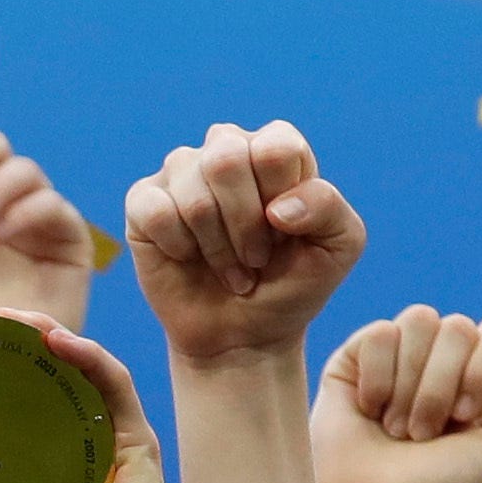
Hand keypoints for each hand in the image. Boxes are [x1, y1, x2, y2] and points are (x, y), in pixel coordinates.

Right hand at [126, 121, 367, 365]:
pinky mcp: (143, 203)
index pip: (275, 146)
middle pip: (226, 158)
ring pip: (192, 191)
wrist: (245, 336)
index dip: (281, 198)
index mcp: (275, 147)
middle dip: (245, 225)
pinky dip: (178, 247)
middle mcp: (225, 148)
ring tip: (229, 267)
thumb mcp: (338, 247)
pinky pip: (155, 211)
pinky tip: (188, 258)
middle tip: (255, 257)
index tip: (285, 234)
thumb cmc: (292, 285)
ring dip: (217, 246)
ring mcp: (181, 173)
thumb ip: (328, 208)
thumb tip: (276, 208)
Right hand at [311, 308, 481, 482]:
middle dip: (442, 387)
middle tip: (427, 433)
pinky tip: (370, 411)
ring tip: (398, 428)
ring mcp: (400, 354)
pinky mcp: (356, 357)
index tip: (466, 419)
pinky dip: (378, 379)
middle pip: (459, 326)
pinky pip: (379, 333)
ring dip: (410, 385)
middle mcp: (444, 358)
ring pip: (420, 321)